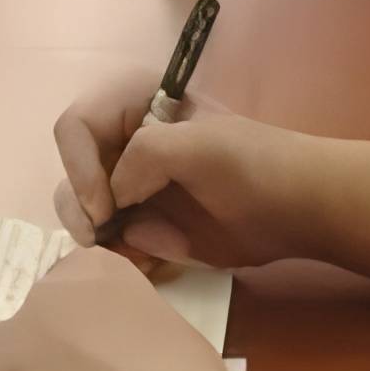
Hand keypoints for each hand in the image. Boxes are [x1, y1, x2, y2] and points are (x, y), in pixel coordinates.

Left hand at [0, 247, 310, 370]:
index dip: (70, 326)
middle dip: (40, 351)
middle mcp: (48, 292)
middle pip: (27, 320)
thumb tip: (118, 362)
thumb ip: (128, 333)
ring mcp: (17, 336)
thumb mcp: (167, 335)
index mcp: (97, 271)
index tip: (83, 353)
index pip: (64, 288)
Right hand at [50, 96, 313, 277]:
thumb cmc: (253, 165)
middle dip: (82, 209)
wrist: (298, 210)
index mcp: (132, 104)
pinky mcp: (147, 224)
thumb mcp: (200, 146)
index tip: (105, 209)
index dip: (80, 167)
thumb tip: (114, 202)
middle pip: (71, 173)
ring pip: (84, 212)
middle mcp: (123, 143)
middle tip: (102, 240)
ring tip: (133, 258)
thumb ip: (144, 155)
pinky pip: (113, 243)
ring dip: (100, 239)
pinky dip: (122, 258)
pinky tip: (150, 265)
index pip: (76, 127)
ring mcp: (133, 186)